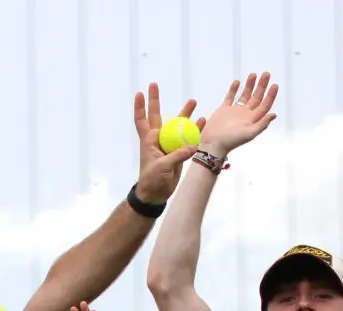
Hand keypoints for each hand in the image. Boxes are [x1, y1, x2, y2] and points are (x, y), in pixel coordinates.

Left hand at [132, 83, 202, 203]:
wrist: (156, 194)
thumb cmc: (152, 180)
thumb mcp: (162, 167)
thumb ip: (177, 156)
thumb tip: (192, 146)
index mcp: (149, 141)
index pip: (142, 120)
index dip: (140, 107)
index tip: (139, 93)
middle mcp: (157, 139)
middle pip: (157, 116)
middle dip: (155, 100)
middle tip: (154, 84)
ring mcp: (168, 144)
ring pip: (176, 125)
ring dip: (184, 114)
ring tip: (193, 101)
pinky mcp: (178, 152)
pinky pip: (188, 138)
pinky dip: (195, 131)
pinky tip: (202, 122)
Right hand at [199, 71, 277, 156]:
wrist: (212, 144)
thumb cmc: (231, 141)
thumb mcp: (249, 133)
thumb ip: (261, 124)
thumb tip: (274, 114)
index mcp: (253, 120)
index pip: (265, 105)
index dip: (270, 95)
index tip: (274, 84)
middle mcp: (245, 115)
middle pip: (257, 97)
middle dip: (262, 85)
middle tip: (266, 73)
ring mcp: (235, 112)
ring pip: (245, 95)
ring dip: (250, 85)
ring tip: (253, 74)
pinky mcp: (224, 110)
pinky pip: (230, 97)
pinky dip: (234, 89)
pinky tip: (237, 82)